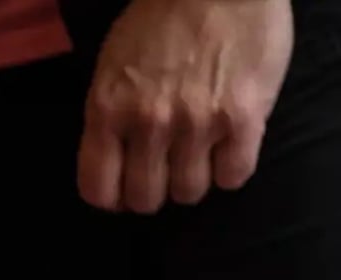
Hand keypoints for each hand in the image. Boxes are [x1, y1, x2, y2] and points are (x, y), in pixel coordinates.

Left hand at [77, 0, 293, 213]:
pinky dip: (229, 171)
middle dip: (152, 192)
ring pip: (189, 193)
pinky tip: (227, 150)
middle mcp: (148, 123)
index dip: (111, 197)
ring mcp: (196, 123)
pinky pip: (233, 176)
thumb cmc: (159, 19)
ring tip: (196, 156)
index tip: (122, 190)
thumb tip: (112, 162)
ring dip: (191, 181)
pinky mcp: (242, 119)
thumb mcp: (112, 67)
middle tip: (162, 172)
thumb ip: (109, 115)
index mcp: (106, 110)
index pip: (97, 188)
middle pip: (145, 199)